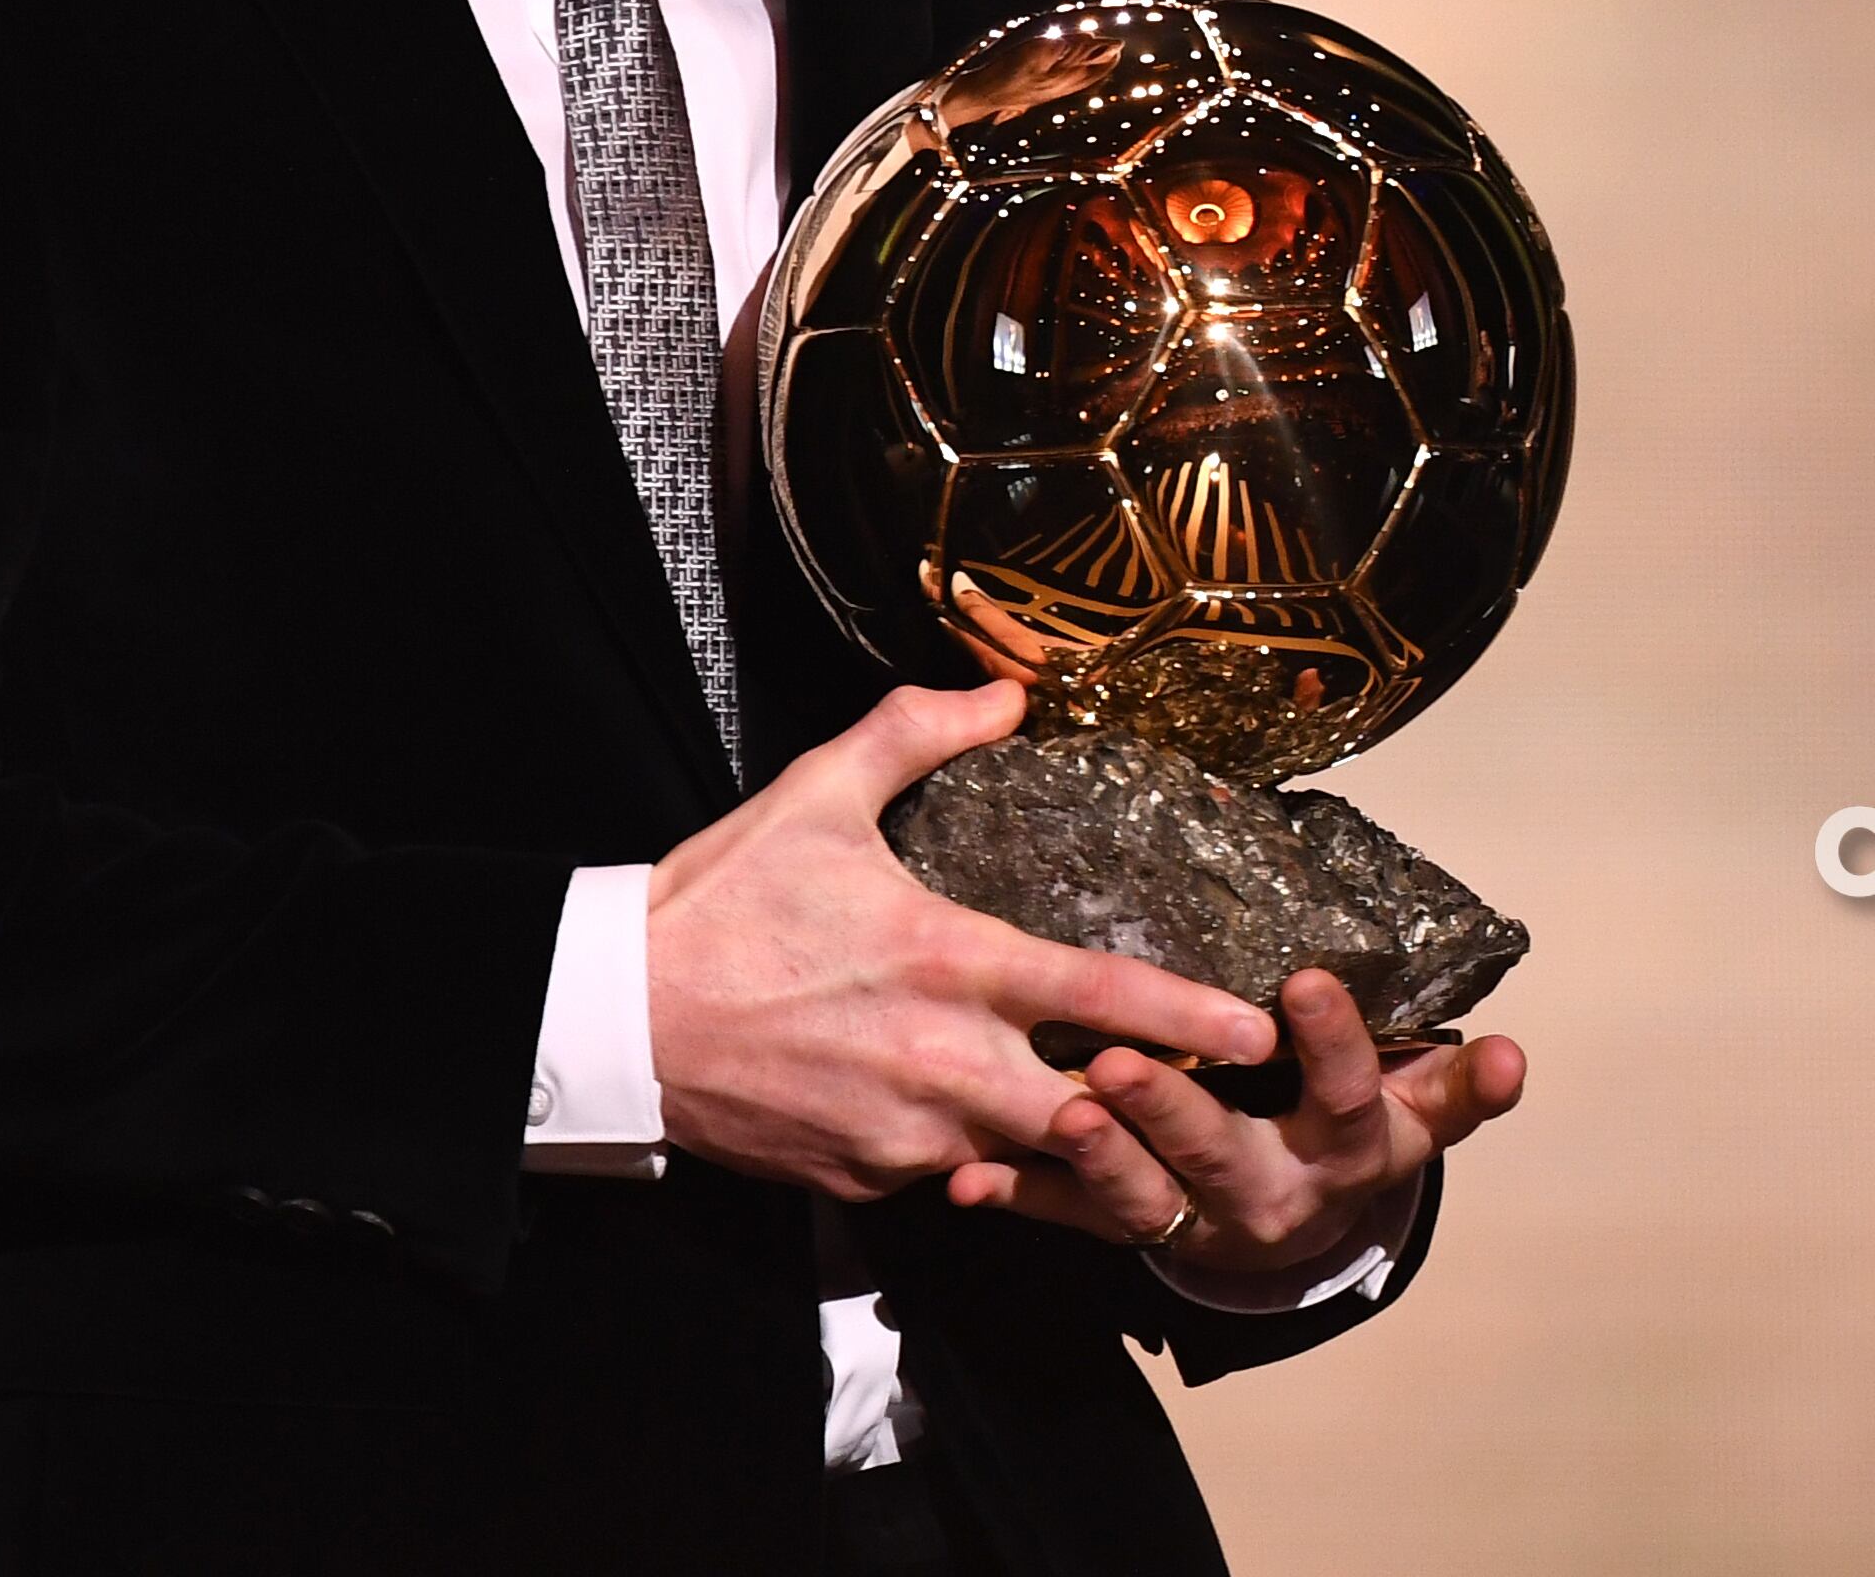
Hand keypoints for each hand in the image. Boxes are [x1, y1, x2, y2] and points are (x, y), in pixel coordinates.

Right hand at [645, 682, 1279, 1199]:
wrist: (615, 1019)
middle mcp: (945, 1065)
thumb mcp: (819, 794)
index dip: (1195, 1018)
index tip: (1260, 1029)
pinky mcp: (864, 1183)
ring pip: (1031, 1160)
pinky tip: (989, 1128)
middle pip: (1096, 1113)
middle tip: (1213, 1097)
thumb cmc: (720, 905)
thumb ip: (918, 732)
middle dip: (1158, 1111)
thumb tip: (1004, 692)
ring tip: (1125, 1125)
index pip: (1106, 998)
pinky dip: (982, 1159)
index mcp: (951, 964)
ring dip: (1076, 1144)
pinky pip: (952, 1180)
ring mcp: (906, 1139)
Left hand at [939, 966, 1526, 1280]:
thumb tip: (1515, 1055)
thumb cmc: (1354, 1132)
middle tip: (1120, 1062)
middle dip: (1173, 1114)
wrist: (1303, 1230)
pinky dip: (1022, 1198)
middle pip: (1225, 1156)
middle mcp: (1273, 1192)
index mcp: (1348, 1149)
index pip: (1350, 1096)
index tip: (1306, 982)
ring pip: (1145, 1197)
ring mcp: (1199, 1219)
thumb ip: (1458, 1083)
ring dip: (1097, 1158)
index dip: (1334, 1045)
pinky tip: (970, 1180)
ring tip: (1058, 1109)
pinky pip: (1073, 1221)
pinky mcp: (1136, 1232)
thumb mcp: (1416, 1111)